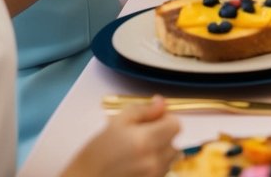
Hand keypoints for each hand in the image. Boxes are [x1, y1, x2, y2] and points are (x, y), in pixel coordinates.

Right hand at [63, 95, 178, 176]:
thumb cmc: (95, 155)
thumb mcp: (116, 124)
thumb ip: (142, 110)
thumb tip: (161, 102)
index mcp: (145, 140)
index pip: (175, 125)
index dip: (167, 119)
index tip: (155, 120)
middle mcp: (153, 160)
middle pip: (175, 143)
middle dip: (164, 136)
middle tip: (144, 136)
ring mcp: (152, 176)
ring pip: (171, 159)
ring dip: (161, 152)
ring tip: (139, 152)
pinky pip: (163, 172)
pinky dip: (156, 166)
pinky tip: (137, 164)